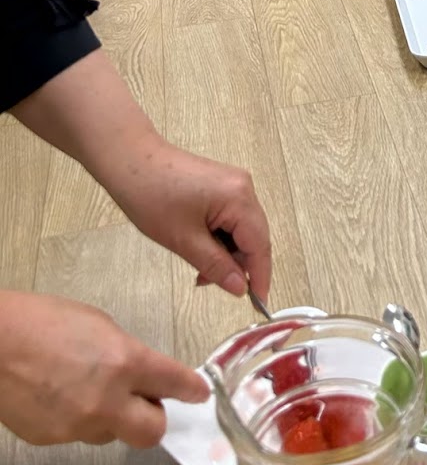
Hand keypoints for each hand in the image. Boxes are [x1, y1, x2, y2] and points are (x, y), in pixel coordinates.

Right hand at [0, 291, 208, 447]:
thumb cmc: (41, 322)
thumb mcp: (99, 325)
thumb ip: (127, 353)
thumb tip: (141, 373)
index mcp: (125, 362)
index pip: (175, 383)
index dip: (191, 389)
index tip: (199, 393)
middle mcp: (107, 400)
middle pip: (153, 431)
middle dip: (155, 418)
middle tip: (146, 401)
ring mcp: (78, 425)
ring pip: (112, 434)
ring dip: (113, 417)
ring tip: (89, 389)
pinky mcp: (52, 440)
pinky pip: (80, 435)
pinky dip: (80, 419)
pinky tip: (62, 396)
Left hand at [101, 137, 271, 300]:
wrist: (129, 160)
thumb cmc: (152, 198)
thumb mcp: (184, 241)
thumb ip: (217, 266)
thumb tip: (241, 288)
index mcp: (240, 199)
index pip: (260, 244)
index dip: (260, 275)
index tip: (258, 304)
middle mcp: (244, 187)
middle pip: (254, 235)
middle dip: (239, 264)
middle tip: (213, 285)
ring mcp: (233, 183)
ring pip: (241, 228)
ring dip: (226, 252)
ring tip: (200, 270)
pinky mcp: (221, 183)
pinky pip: (230, 216)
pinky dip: (220, 237)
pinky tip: (201, 248)